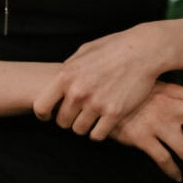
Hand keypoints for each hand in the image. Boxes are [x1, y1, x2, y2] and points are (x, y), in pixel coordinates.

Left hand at [33, 27, 161, 140]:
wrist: (142, 51)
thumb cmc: (112, 47)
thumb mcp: (84, 52)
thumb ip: (69, 69)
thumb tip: (57, 82)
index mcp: (66, 75)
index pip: (41, 106)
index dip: (43, 114)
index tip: (50, 115)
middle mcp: (78, 92)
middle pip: (62, 122)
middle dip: (68, 118)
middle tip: (78, 112)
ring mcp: (96, 104)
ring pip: (79, 130)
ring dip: (84, 125)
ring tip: (92, 115)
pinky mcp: (114, 113)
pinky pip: (97, 135)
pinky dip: (98, 131)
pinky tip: (103, 122)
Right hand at [110, 81, 182, 181]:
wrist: (97, 96)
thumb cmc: (126, 93)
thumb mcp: (151, 91)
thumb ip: (174, 101)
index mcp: (174, 92)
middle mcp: (170, 106)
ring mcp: (157, 122)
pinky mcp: (142, 138)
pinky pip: (163, 159)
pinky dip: (172, 170)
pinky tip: (176, 177)